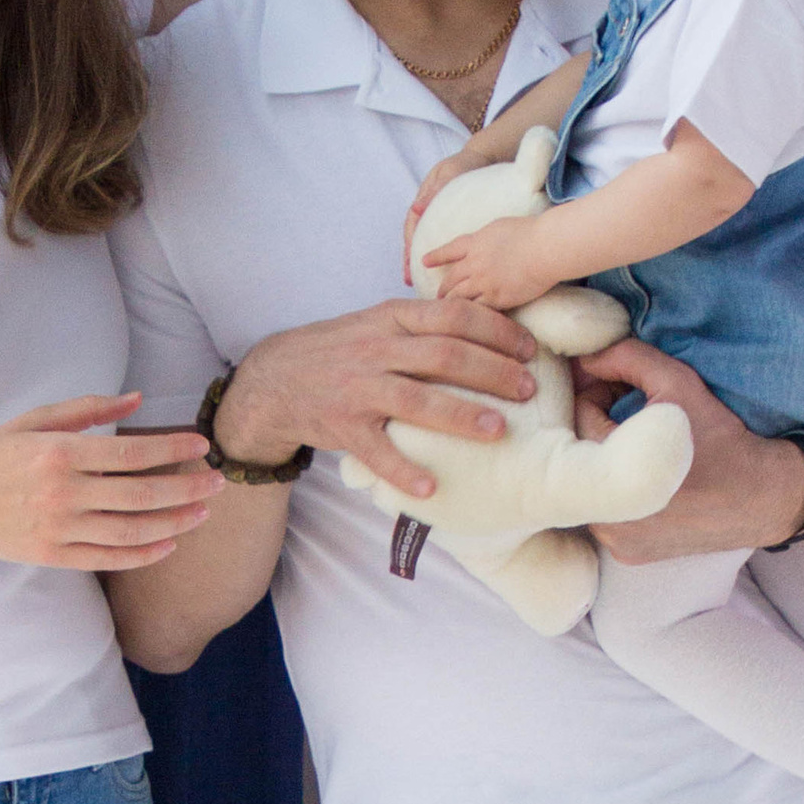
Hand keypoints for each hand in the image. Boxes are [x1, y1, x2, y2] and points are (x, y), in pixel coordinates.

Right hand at [0, 395, 220, 569]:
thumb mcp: (33, 420)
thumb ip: (87, 408)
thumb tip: (137, 400)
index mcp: (58, 453)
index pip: (130, 453)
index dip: (172, 449)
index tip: (201, 445)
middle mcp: (62, 494)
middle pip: (140, 494)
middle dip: (187, 488)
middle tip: (218, 483)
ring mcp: (58, 529)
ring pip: (131, 531)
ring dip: (174, 523)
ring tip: (202, 513)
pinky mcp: (54, 556)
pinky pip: (109, 558)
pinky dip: (143, 554)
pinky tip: (169, 544)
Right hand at [218, 302, 534, 500]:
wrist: (274, 379)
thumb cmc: (341, 351)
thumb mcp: (377, 323)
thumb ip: (422, 325)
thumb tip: (486, 327)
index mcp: (391, 318)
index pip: (453, 315)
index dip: (496, 330)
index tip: (529, 349)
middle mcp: (376, 349)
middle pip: (444, 355)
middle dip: (493, 371)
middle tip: (528, 390)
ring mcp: (358, 388)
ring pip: (416, 399)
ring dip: (461, 415)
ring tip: (498, 430)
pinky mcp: (341, 426)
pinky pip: (376, 451)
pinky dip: (403, 471)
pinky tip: (431, 488)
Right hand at [402, 141, 489, 277]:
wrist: (479, 160)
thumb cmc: (463, 165)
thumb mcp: (449, 173)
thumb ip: (434, 190)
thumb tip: (417, 207)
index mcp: (424, 200)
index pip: (412, 226)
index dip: (409, 246)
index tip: (409, 263)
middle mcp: (427, 210)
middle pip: (414, 238)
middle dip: (410, 259)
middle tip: (408, 280)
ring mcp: (436, 216)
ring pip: (425, 241)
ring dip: (419, 261)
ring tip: (417, 282)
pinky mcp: (447, 221)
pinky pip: (440, 240)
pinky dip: (438, 255)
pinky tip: (440, 270)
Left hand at [426, 221, 546, 313]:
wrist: (546, 247)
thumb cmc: (532, 232)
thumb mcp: (501, 226)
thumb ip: (488, 237)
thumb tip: (485, 242)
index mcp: (476, 242)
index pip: (450, 250)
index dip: (436, 256)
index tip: (424, 262)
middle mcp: (474, 263)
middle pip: (450, 279)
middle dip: (442, 289)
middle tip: (436, 297)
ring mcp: (484, 282)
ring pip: (458, 297)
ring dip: (451, 305)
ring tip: (446, 313)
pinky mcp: (497, 299)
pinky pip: (477, 311)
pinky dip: (470, 317)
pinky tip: (466, 323)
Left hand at [572, 340, 803, 557]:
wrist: (761, 497)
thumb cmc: (720, 438)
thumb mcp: (678, 383)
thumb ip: (627, 359)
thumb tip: (585, 358)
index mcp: (611, 465)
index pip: (578, 417)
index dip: (598, 396)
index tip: (624, 392)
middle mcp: (606, 511)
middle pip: (580, 456)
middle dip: (600, 430)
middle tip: (633, 418)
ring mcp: (614, 539)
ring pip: (592, 489)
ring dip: (608, 465)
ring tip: (642, 451)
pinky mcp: (628, 555)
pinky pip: (610, 518)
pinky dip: (621, 499)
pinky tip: (650, 486)